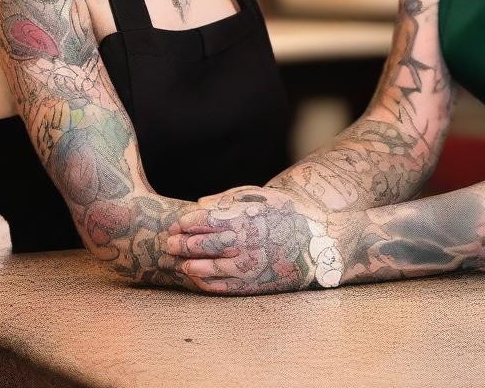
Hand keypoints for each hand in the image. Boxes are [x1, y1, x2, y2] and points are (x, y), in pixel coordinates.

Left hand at [166, 186, 342, 294]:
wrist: (315, 241)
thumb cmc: (284, 213)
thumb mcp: (258, 197)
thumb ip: (227, 200)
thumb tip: (198, 205)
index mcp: (243, 219)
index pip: (203, 222)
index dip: (186, 224)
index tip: (176, 225)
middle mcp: (242, 244)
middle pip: (201, 245)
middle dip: (181, 245)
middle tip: (169, 244)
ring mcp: (246, 267)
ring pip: (206, 269)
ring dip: (189, 265)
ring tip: (180, 262)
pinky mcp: (251, 285)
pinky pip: (221, 287)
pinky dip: (205, 282)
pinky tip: (197, 277)